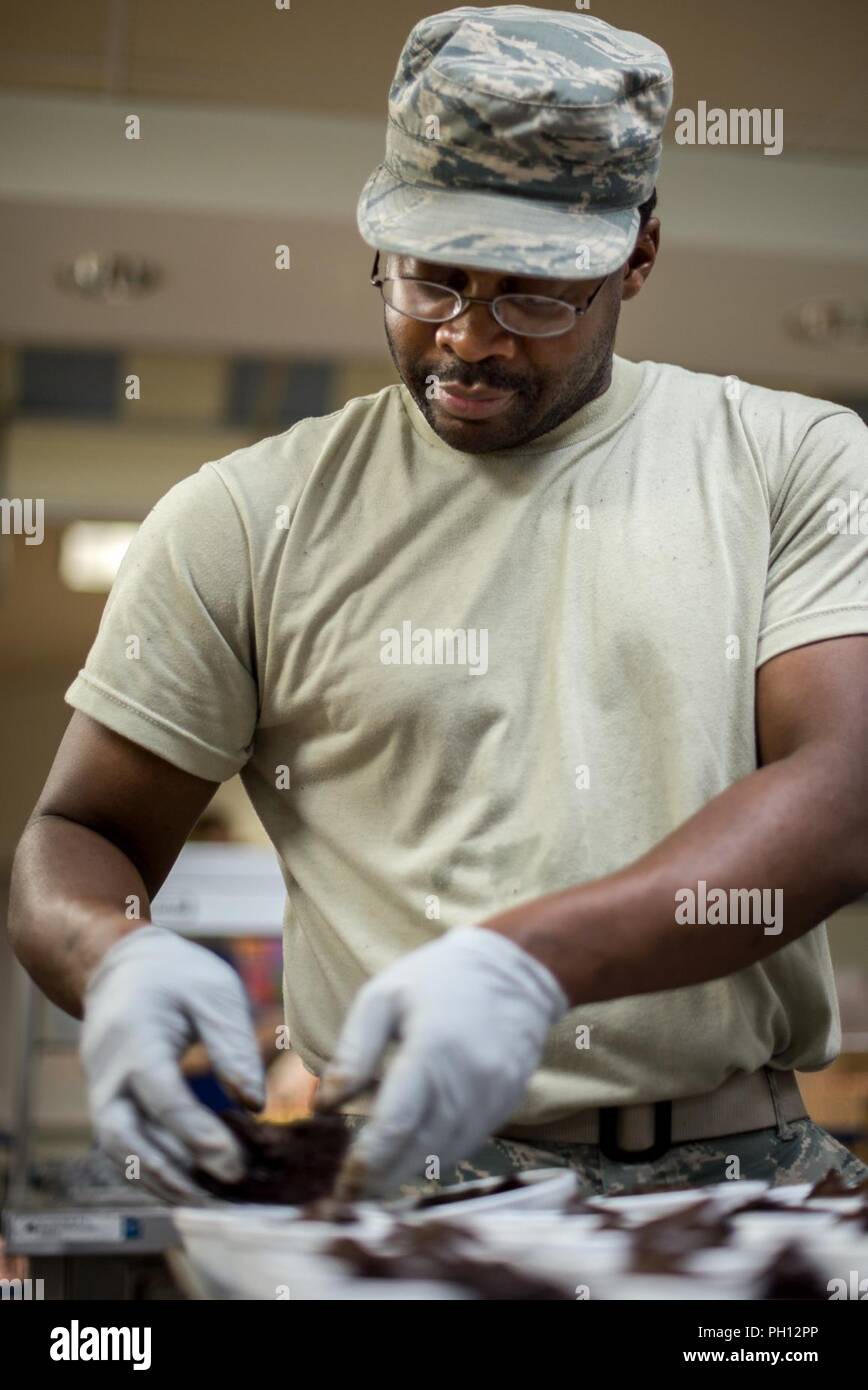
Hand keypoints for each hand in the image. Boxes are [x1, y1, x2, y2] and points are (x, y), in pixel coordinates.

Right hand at [80, 925, 264, 1201]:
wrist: (122, 967)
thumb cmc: (176, 975)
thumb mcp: (214, 992)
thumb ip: (232, 1046)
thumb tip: (254, 1104)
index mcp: (135, 1037)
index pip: (162, 1097)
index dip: (197, 1133)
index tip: (234, 1162)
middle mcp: (108, 1071)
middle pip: (123, 1135)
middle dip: (168, 1172)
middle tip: (217, 1195)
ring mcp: (101, 1089)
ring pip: (118, 1149)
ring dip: (158, 1179)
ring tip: (207, 1201)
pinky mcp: (109, 1103)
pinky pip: (123, 1145)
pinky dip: (151, 1168)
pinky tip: (189, 1184)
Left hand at [315, 926, 568, 1196]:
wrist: (514, 969)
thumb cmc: (436, 978)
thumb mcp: (382, 997)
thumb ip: (352, 1053)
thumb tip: (321, 1106)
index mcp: (430, 1049)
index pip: (395, 1124)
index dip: (366, 1162)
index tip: (341, 1187)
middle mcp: (467, 1079)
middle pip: (419, 1150)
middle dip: (381, 1180)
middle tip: (348, 1199)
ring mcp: (493, 1095)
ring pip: (445, 1154)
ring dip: (408, 1174)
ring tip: (373, 1186)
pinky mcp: (506, 1102)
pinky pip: (467, 1142)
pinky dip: (436, 1156)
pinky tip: (411, 1156)